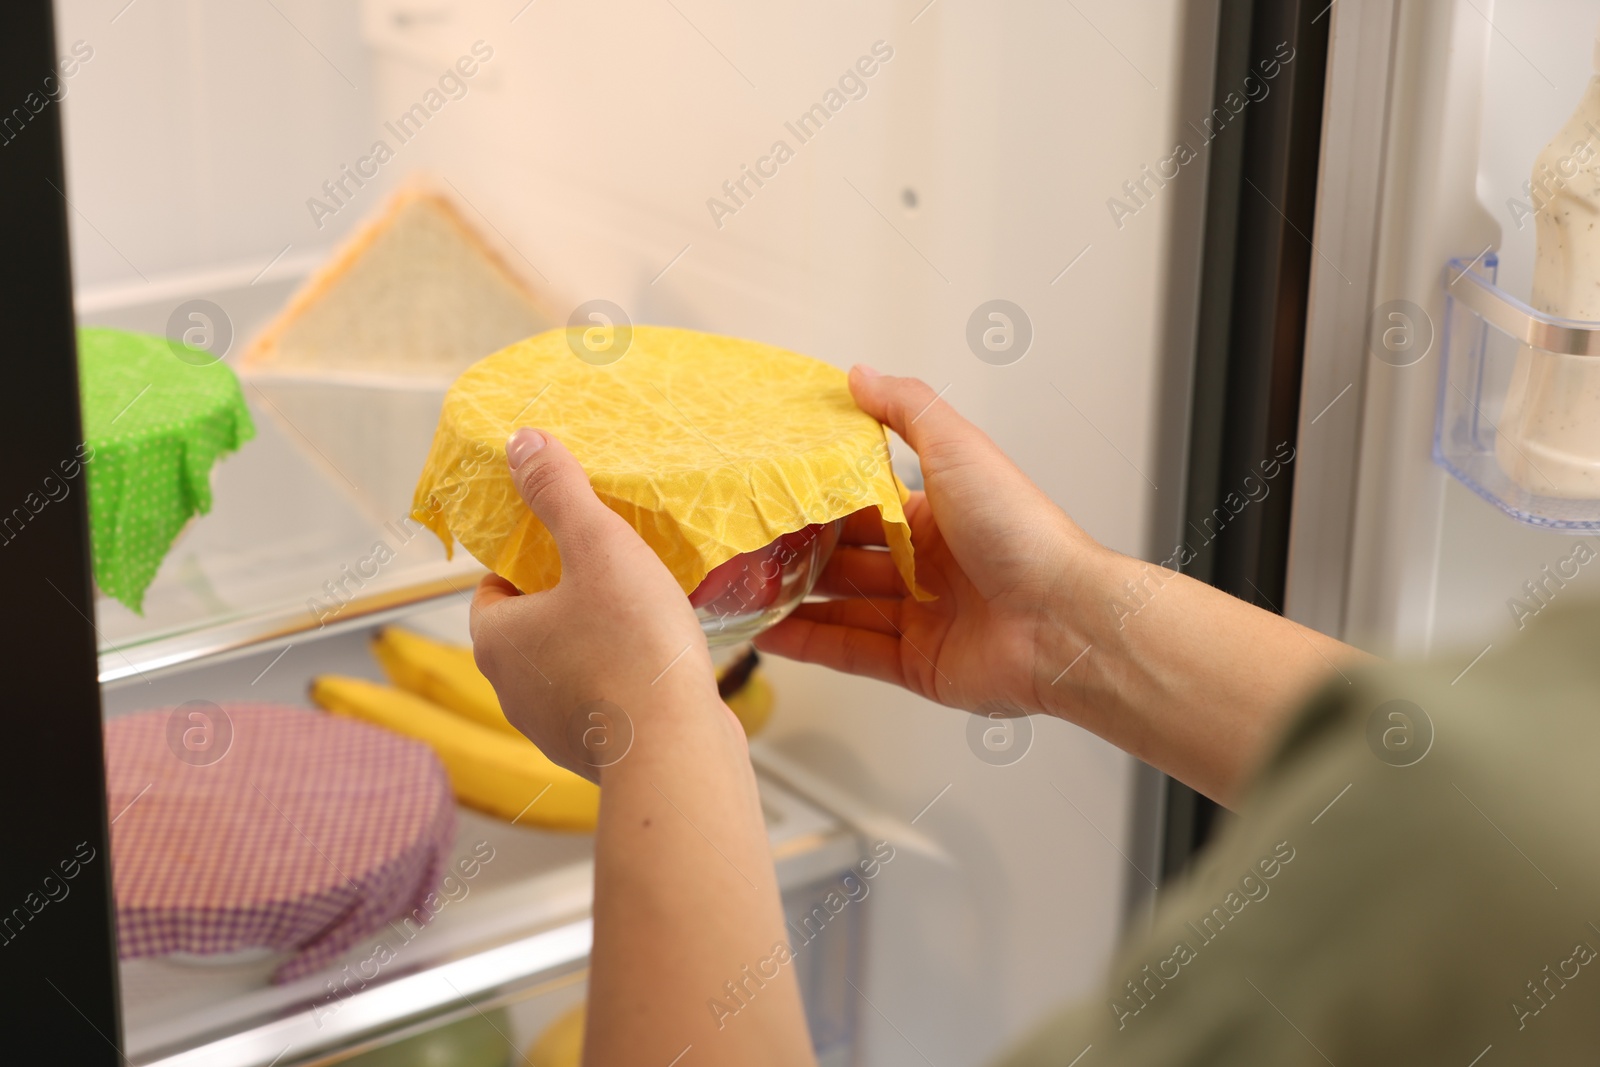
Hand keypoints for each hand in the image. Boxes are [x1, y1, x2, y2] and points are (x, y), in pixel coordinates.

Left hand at [470, 428, 725, 781]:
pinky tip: (663, 666)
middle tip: (615, 577)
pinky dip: (625, 684)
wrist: (674, 751)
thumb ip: (560, 492)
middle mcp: (511, 691)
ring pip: (568, 669)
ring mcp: (552, 730)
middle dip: (568, 603)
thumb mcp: (600, 547)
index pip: (494, 589)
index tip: (571, 549)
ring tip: (646, 619)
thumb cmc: (633, 646)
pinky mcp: (596, 755)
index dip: (530, 564)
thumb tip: (522, 442)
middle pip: (532, 628)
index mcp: (496, 639)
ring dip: (597, 646)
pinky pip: (604, 704)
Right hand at [756, 367, 1113, 716]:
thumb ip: (907, 410)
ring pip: (841, 606)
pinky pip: (851, 652)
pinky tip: (769, 634)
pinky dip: (809, 645)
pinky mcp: (917, 664)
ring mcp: (922, 617)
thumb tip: (861, 374)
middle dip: (798, 551)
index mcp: (939, 515)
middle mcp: (930, 566)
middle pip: (847, 557)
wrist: (1061, 619)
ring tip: (742, 589)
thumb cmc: (1022, 531)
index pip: (864, 503)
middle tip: (746, 543)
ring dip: (794, 599)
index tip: (773, 490)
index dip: (820, 498)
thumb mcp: (960, 448)